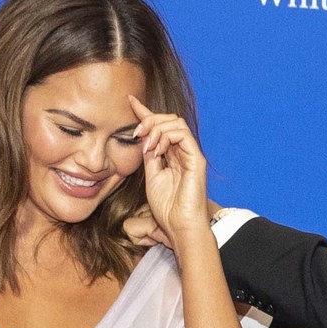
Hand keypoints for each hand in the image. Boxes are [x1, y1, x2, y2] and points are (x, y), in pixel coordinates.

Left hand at [127, 96, 213, 248]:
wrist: (179, 226)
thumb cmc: (167, 208)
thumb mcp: (151, 177)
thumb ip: (149, 157)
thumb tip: (142, 139)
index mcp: (172, 155)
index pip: (160, 126)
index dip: (145, 112)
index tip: (129, 101)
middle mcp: (183, 151)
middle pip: (168, 119)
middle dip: (149, 120)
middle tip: (136, 133)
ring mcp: (191, 154)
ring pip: (175, 122)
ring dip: (156, 128)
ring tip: (146, 145)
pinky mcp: (197, 159)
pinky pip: (182, 133)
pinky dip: (165, 136)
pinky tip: (155, 150)